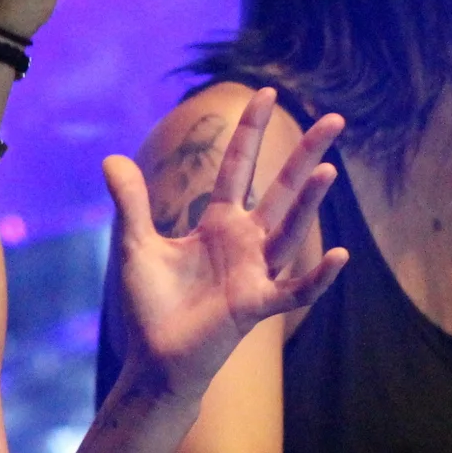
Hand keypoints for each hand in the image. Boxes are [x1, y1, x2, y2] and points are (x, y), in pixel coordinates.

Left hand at [103, 89, 350, 402]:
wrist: (156, 361)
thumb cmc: (152, 306)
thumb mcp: (137, 245)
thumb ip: (131, 202)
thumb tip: (111, 158)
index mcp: (220, 224)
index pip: (241, 167)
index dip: (251, 130)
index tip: (264, 92)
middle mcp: (246, 242)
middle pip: (282, 189)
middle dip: (307, 153)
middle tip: (335, 119)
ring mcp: (256, 272)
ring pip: (290, 230)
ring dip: (310, 202)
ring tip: (329, 169)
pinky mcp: (256, 305)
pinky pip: (295, 290)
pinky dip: (318, 277)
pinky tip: (340, 255)